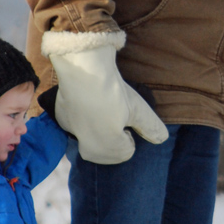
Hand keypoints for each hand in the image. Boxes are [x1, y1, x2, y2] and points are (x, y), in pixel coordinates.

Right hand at [42, 29, 167, 164]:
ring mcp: (72, 135)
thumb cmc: (113, 94)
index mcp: (108, 151)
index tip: (125, 117)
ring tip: (100, 107)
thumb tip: (162, 139)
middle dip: (112, 136)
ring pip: (91, 140)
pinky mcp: (61, 121)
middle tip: (113, 111)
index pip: (126, 151)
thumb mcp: (138, 110)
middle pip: (108, 150)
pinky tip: (86, 103)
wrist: (82, 71)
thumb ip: (150, 127)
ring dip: (97, 129)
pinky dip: (83, 119)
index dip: (128, 133)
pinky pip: (77, 126)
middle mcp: (87, 150)